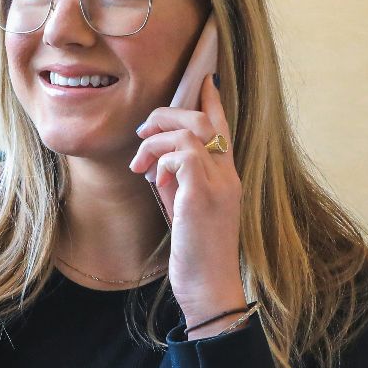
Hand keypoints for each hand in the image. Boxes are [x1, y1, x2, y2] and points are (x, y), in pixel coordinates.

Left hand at [130, 71, 245, 324]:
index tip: (202, 80)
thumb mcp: (186, 211)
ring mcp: (218, 185)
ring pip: (190, 132)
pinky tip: (154, 179)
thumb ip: (179, 183)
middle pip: (203, 120)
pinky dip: (162, 160)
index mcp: (227, 178)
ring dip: (156, 140)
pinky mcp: (203, 197)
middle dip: (167, 115)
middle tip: (142, 132)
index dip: (212, 101)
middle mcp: (228, 176)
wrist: (209, 288)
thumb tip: (159, 164)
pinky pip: (182, 155)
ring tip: (139, 162)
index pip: (223, 127)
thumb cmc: (196, 255)